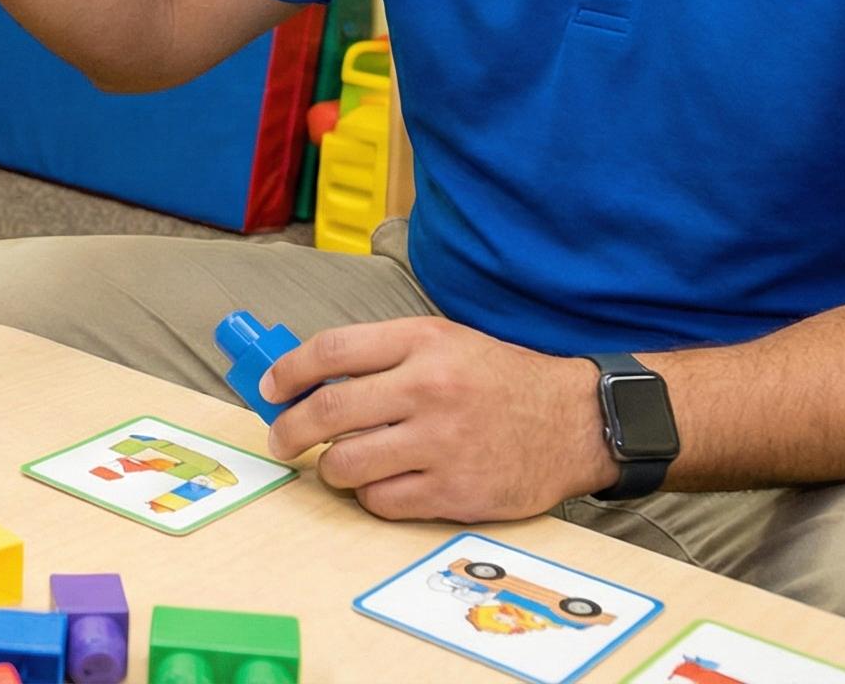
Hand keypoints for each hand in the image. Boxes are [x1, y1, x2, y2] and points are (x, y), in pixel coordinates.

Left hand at [263, 317, 614, 522]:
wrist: (574, 422)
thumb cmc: (501, 381)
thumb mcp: (445, 343)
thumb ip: (383, 356)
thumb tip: (308, 379)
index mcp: (424, 342)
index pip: (331, 350)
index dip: (287, 371)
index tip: (270, 388)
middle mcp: (429, 389)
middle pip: (327, 412)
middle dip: (288, 430)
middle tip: (281, 439)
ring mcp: (441, 444)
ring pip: (346, 464)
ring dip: (332, 468)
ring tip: (342, 462)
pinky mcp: (454, 492)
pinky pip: (381, 501)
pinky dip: (371, 495)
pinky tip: (386, 482)